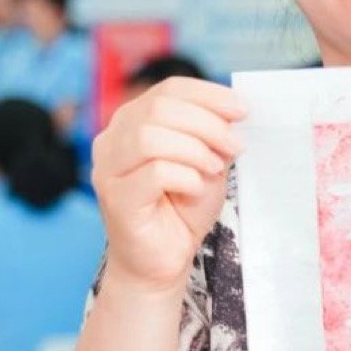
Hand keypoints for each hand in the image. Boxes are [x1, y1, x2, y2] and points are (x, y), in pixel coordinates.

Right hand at [89, 71, 242, 294]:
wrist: (164, 260)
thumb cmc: (182, 210)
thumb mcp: (206, 163)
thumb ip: (213, 136)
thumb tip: (232, 112)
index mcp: (133, 121)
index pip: (169, 89)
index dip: (208, 95)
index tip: (242, 109)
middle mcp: (112, 139)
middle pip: (159, 108)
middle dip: (207, 124)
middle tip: (235, 146)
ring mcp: (108, 168)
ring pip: (150, 136)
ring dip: (195, 150)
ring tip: (215, 169)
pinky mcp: (115, 197)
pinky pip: (154, 172)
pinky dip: (186, 176)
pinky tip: (196, 189)